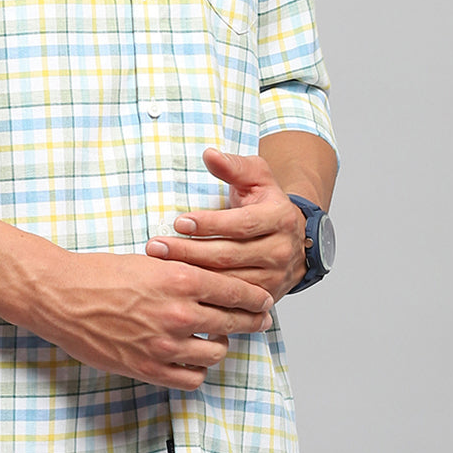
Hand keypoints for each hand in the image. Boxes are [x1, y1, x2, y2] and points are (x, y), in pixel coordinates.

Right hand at [29, 250, 274, 390]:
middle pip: (234, 323)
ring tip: (216, 338)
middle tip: (259, 321)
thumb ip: (186, 276)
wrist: (62, 297)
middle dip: (251, 321)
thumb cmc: (102, 273)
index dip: (256, 298)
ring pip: (216, 352)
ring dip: (220, 345)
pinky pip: (191, 378)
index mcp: (181, 280)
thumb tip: (216, 285)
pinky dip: (197, 370)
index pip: (236, 292)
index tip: (265, 302)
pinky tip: (191, 359)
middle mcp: (179, 314)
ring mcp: (165, 346)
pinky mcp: (149, 369)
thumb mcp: (152, 263)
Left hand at [144, 148, 306, 301]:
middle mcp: (281, 250)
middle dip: (189, 251)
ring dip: (192, 273)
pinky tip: (180, 283)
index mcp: (280, 217)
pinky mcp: (264, 295)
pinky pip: (230, 298)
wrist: (295, 237)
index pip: (241, 223)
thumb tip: (210, 155)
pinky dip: (204, 292)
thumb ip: (234, 165)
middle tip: (156, 246)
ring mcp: (275, 276)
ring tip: (160, 262)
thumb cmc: (268, 203)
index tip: (179, 221)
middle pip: (229, 255)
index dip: (209, 224)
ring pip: (227, 279)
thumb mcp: (257, 177)